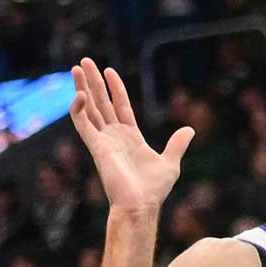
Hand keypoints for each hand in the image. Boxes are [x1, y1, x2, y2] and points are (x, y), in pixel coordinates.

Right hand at [68, 58, 193, 216]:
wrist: (142, 204)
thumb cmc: (154, 189)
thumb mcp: (171, 162)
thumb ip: (177, 144)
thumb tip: (189, 130)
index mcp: (130, 137)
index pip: (120, 106)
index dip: (115, 88)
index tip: (109, 71)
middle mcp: (114, 136)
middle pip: (101, 102)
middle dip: (93, 82)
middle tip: (83, 62)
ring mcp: (103, 140)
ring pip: (89, 109)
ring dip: (81, 88)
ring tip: (76, 68)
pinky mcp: (97, 147)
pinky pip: (84, 125)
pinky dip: (79, 110)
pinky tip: (79, 94)